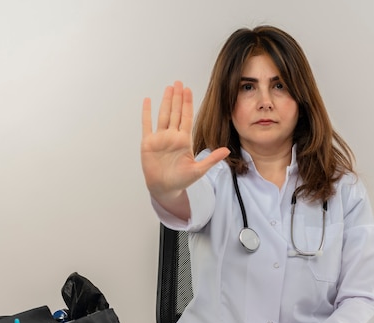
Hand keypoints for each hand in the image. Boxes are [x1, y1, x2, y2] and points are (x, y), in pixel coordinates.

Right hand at [140, 81, 228, 215]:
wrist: (165, 188)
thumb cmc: (181, 180)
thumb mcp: (199, 170)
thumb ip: (211, 159)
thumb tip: (227, 151)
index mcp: (184, 140)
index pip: (186, 118)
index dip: (187, 104)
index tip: (188, 90)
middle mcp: (172, 136)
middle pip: (175, 113)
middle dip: (177, 98)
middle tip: (179, 82)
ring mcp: (160, 138)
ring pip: (163, 115)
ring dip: (165, 101)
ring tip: (168, 88)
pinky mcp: (148, 143)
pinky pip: (147, 125)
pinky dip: (147, 113)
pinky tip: (148, 101)